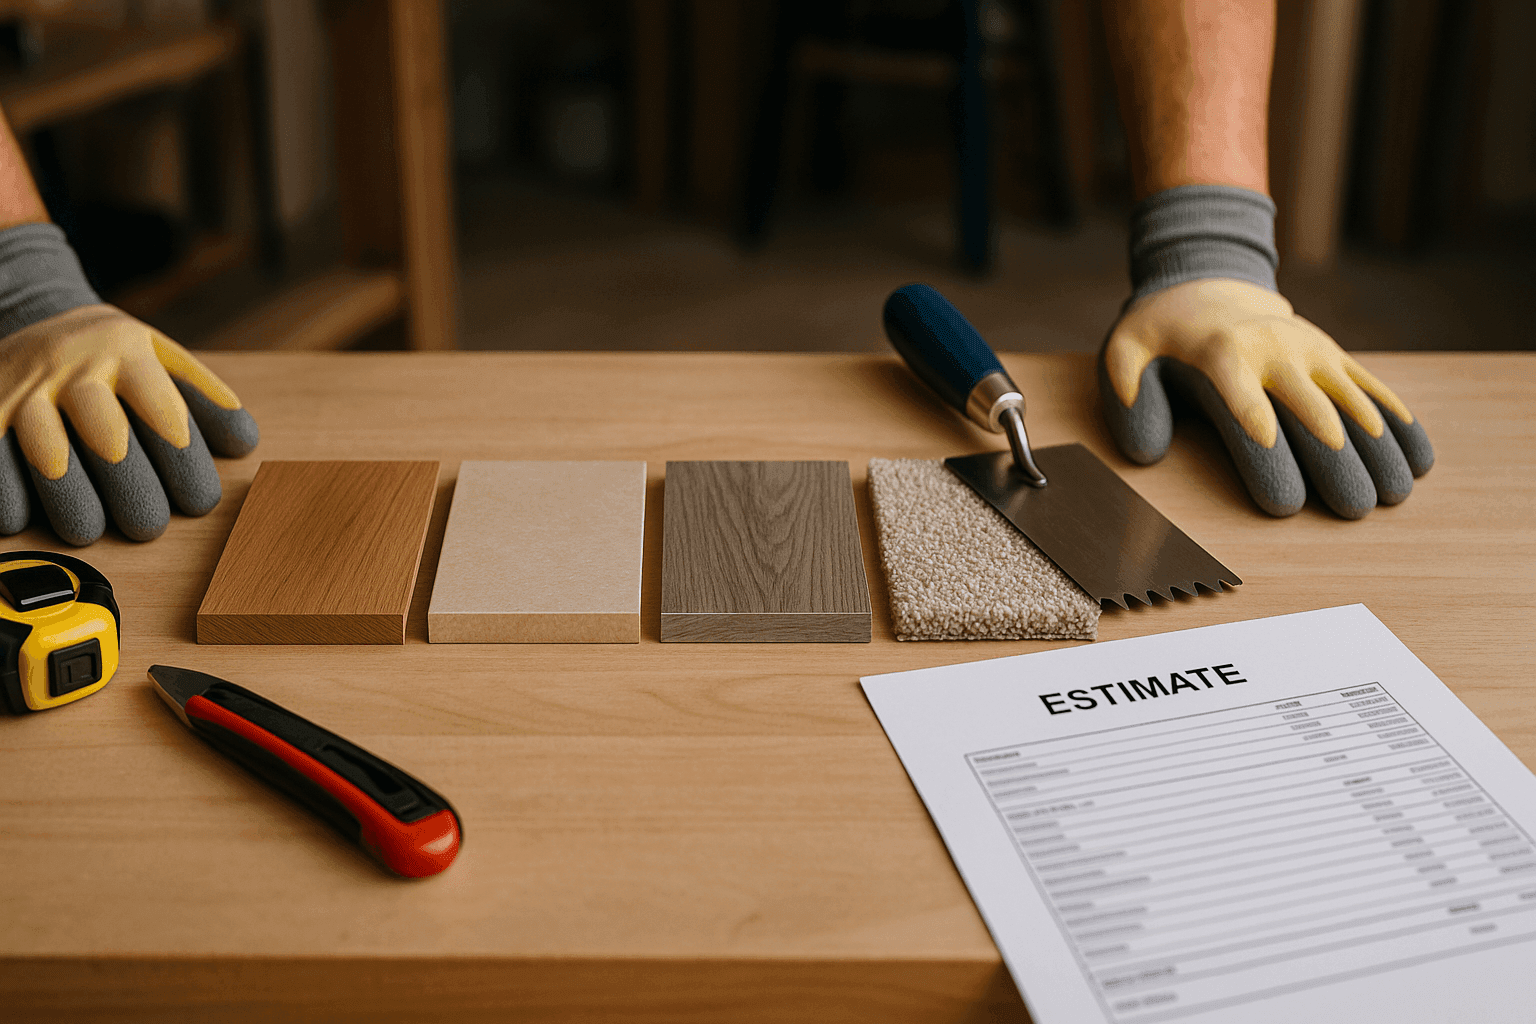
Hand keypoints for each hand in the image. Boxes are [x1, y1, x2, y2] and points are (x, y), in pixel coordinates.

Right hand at [0, 304, 257, 544]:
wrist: (35, 312)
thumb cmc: (113, 356)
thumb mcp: (162, 358)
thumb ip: (204, 399)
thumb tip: (244, 443)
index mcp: (130, 354)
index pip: (164, 412)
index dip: (183, 462)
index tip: (200, 503)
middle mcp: (76, 366)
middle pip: (107, 437)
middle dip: (131, 488)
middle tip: (148, 527)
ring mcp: (25, 387)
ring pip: (47, 452)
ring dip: (70, 499)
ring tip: (88, 532)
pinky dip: (7, 491)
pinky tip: (23, 520)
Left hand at [1098, 279, 1432, 518]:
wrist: (1208, 282)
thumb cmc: (1160, 332)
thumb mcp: (1125, 352)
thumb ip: (1127, 397)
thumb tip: (1145, 453)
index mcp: (1221, 354)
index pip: (1243, 402)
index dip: (1263, 443)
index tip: (1283, 489)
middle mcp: (1276, 351)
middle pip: (1309, 412)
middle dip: (1331, 461)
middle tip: (1350, 507)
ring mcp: (1312, 353)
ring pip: (1352, 404)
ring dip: (1375, 449)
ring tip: (1391, 494)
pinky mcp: (1335, 357)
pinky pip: (1373, 390)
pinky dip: (1399, 424)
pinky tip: (1418, 460)